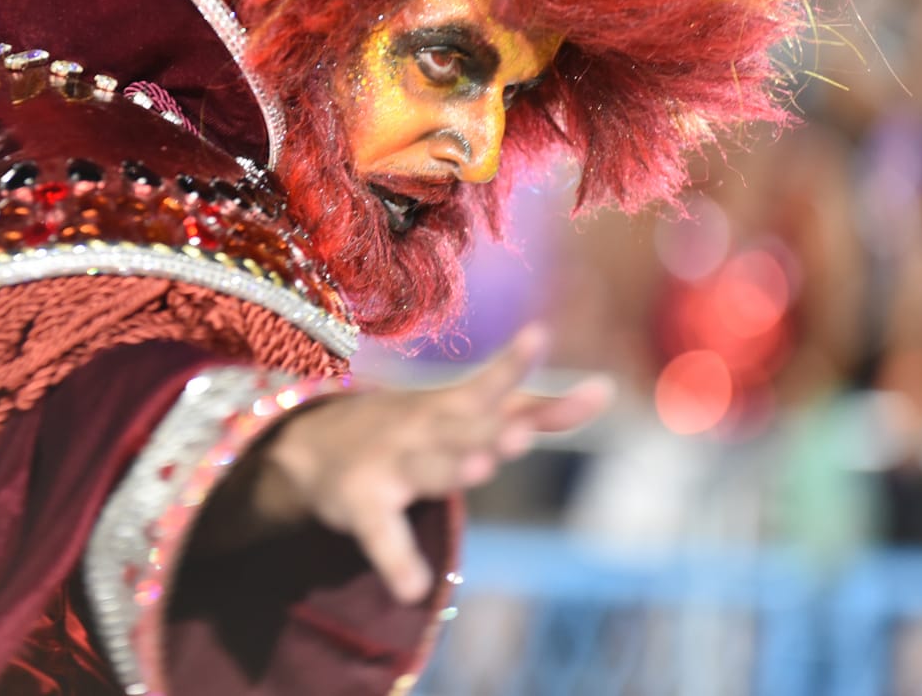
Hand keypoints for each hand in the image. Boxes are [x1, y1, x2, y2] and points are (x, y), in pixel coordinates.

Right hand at [259, 325, 610, 603]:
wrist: (314, 443)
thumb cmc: (416, 428)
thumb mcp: (469, 413)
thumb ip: (536, 409)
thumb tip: (607, 389)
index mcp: (452, 407)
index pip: (489, 384)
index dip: (513, 364)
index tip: (537, 335)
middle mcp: (424, 428)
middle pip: (460, 429)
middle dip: (487, 431)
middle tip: (518, 436)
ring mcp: (391, 463)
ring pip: (425, 467)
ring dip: (449, 467)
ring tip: (479, 470)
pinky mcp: (362, 504)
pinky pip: (382, 535)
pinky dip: (397, 561)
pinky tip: (415, 587)